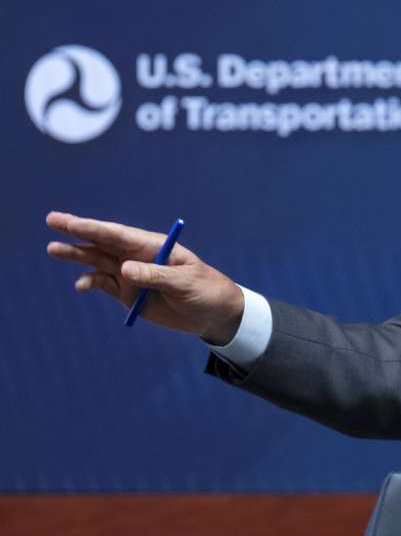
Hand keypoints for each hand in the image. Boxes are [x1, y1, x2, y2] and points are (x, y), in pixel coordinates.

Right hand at [45, 211, 244, 344]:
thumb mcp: (185, 282)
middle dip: (78, 231)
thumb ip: (155, 275)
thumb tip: (124, 269)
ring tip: (53, 249)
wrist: (213, 315)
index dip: (95, 227)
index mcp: (155, 246)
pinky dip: (90, 282)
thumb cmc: (205, 290)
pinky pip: (104, 284)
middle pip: (103, 242)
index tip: (72, 222)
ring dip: (77, 255)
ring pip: (98, 261)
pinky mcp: (128, 294)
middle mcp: (138, 256)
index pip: (120, 234)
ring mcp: (131, 274)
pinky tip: (81, 284)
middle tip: (52, 220)